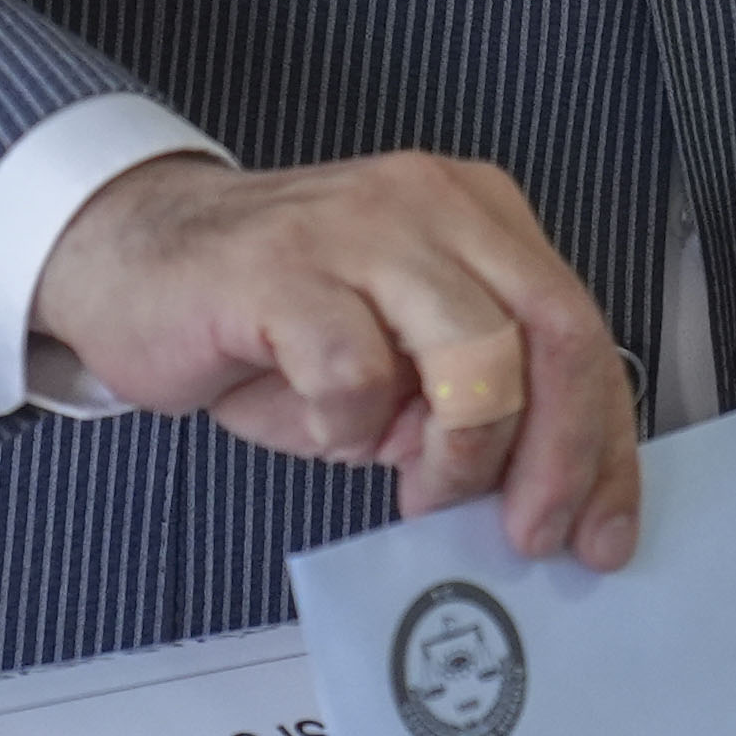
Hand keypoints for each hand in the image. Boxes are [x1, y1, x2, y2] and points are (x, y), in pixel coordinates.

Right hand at [33, 150, 643, 570]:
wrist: (130, 257)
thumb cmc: (268, 314)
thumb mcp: (395, 359)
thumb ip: (470, 399)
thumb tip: (536, 491)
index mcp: (477, 218)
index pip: (581, 329)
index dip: (606, 444)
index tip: (602, 526)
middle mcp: (432, 206)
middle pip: (554, 333)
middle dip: (558, 456)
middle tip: (526, 530)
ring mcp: (358, 229)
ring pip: (476, 354)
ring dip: (458, 451)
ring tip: (412, 479)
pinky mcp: (281, 269)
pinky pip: (356, 372)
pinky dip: (349, 426)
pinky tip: (323, 423)